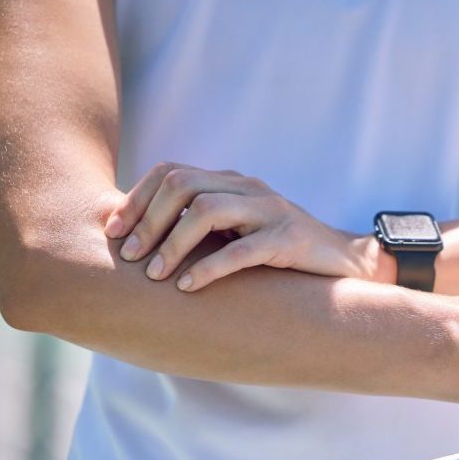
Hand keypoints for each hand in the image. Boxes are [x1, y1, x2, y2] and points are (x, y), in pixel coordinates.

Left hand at [104, 162, 389, 290]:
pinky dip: (209, 268)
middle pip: (183, 185)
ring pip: (207, 211)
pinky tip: (189, 287)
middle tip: (128, 255)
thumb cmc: (283, 251)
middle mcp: (249, 189)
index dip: (137, 198)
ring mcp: (271, 211)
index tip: (112, 231)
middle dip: (148, 219)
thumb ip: (204, 227)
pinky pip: (242, 250)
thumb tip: (142, 242)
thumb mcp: (240, 231)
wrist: (346, 260)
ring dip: (173, 243)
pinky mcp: (289, 240)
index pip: (172, 172)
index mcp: (232, 182)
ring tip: (154, 274)